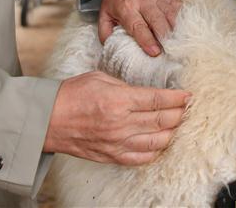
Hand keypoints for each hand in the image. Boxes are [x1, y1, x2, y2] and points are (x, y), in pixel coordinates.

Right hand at [43, 71, 190, 164]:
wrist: (48, 120)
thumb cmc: (70, 95)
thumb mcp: (100, 78)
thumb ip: (125, 86)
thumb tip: (145, 92)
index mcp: (118, 101)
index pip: (157, 100)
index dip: (177, 98)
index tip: (187, 95)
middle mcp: (121, 124)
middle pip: (162, 121)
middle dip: (179, 113)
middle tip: (186, 108)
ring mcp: (117, 142)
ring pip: (157, 141)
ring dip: (171, 132)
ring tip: (177, 124)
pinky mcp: (112, 155)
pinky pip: (142, 157)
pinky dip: (155, 151)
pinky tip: (161, 142)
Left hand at [99, 0, 181, 56]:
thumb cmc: (116, 1)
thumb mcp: (104, 16)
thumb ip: (106, 34)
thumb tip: (113, 51)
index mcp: (126, 7)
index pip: (138, 26)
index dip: (147, 39)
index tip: (155, 52)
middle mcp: (145, 2)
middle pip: (158, 22)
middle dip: (165, 39)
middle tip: (170, 55)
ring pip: (172, 16)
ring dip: (177, 32)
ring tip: (181, 47)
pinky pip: (181, 10)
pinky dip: (185, 22)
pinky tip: (187, 34)